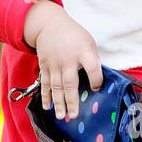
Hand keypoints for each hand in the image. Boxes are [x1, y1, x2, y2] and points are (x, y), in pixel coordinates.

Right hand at [23, 0, 102, 119]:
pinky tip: (48, 107)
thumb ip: (92, 60)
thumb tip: (96, 81)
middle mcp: (68, 59)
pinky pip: (45, 83)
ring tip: (61, 116)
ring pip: (56, 86)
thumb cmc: (74, 35)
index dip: (96, 79)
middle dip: (72, 100)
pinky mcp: (45, 66)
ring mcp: (54, 63)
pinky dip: (45, 96)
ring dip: (59, 102)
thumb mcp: (88, 42)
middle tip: (74, 115)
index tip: (97, 88)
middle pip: (70, 82)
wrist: (49, 24)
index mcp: (83, 51)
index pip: (93, 68)